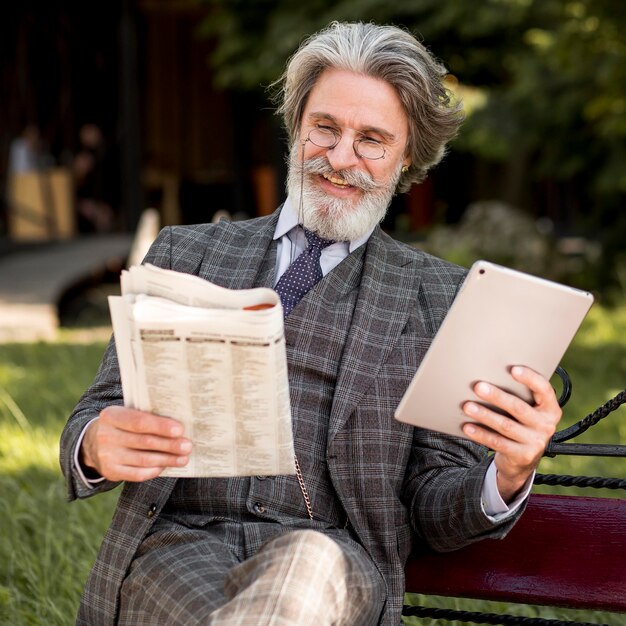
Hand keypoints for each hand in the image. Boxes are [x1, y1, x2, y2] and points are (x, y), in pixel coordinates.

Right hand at [80, 405, 191, 481]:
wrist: (92, 443)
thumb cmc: (121, 425)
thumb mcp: (126, 414)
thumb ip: (146, 416)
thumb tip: (178, 425)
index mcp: (111, 416)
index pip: (139, 422)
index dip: (160, 426)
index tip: (180, 430)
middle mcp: (106, 436)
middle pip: (144, 442)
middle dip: (169, 445)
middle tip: (187, 446)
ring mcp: (107, 456)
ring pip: (143, 459)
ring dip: (167, 459)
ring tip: (184, 458)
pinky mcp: (111, 472)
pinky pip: (137, 474)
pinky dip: (154, 470)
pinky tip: (167, 466)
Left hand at [461, 366, 561, 502]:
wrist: (523, 460)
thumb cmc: (521, 425)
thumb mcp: (528, 412)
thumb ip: (519, 397)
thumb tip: (490, 378)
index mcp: (550, 409)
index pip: (544, 390)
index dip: (530, 378)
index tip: (513, 369)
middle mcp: (546, 426)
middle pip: (518, 407)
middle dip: (497, 396)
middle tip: (478, 386)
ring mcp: (536, 442)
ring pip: (506, 425)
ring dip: (485, 415)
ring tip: (468, 406)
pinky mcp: (523, 456)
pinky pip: (498, 442)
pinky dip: (481, 434)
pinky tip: (468, 427)